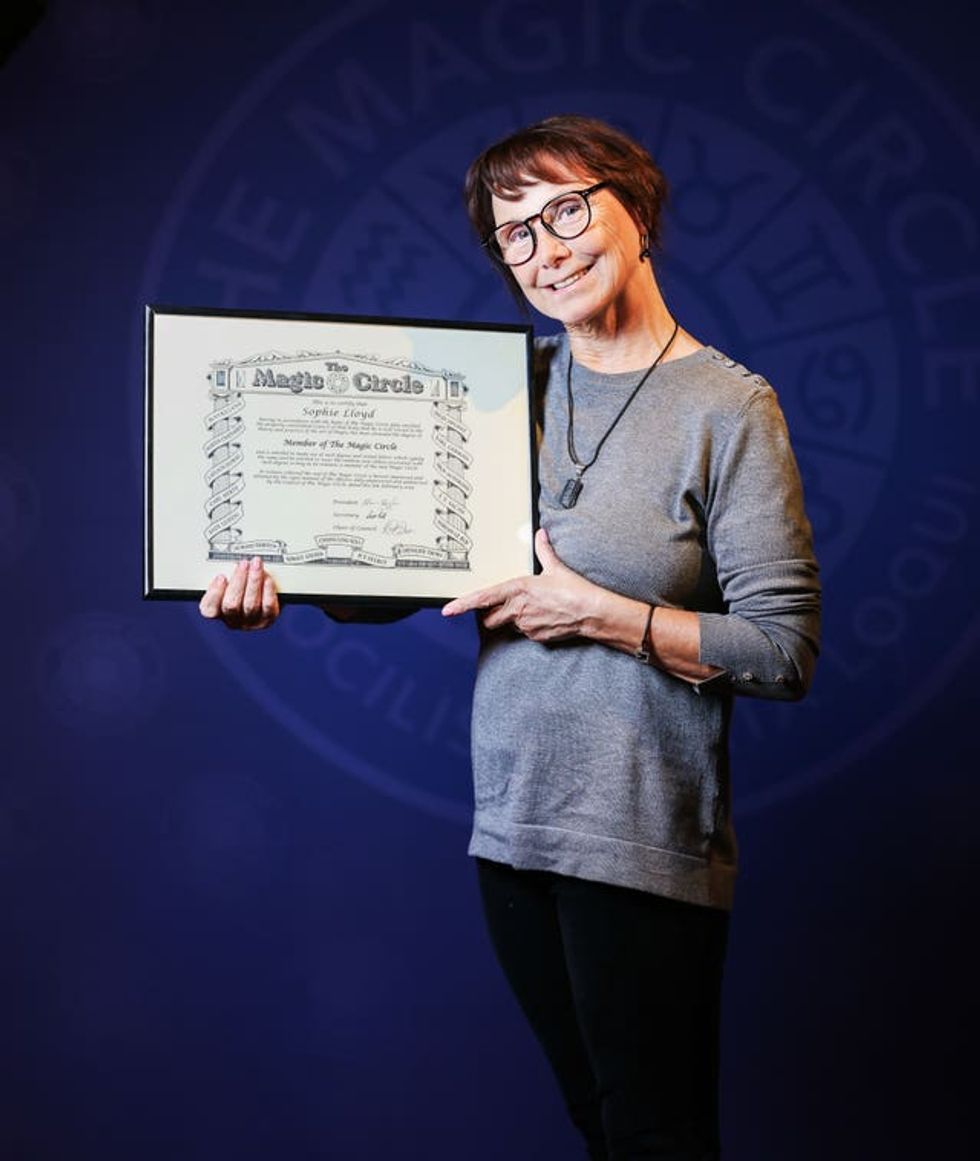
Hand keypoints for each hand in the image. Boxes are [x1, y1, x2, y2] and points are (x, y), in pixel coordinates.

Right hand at [199, 556, 279, 630]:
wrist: (265, 600)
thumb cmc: (241, 588)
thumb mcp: (228, 581)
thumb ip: (225, 576)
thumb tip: (229, 562)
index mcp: (217, 612)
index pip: (209, 609)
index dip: (214, 594)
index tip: (221, 577)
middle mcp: (232, 620)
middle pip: (231, 604)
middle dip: (238, 581)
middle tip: (244, 563)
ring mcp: (250, 622)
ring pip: (250, 604)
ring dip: (254, 581)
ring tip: (256, 565)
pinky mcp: (267, 619)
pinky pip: (268, 606)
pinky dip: (267, 591)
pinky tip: (267, 579)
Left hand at [441, 528, 600, 642]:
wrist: (591, 613)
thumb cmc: (574, 590)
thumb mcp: (556, 568)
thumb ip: (544, 551)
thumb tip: (541, 534)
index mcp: (518, 589)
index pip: (483, 598)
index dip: (463, 604)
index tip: (448, 610)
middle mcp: (517, 608)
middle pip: (489, 619)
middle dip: (489, 615)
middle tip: (500, 606)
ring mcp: (525, 625)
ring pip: (507, 625)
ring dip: (511, 619)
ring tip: (532, 609)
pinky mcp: (534, 636)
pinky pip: (523, 632)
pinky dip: (527, 626)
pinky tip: (543, 617)